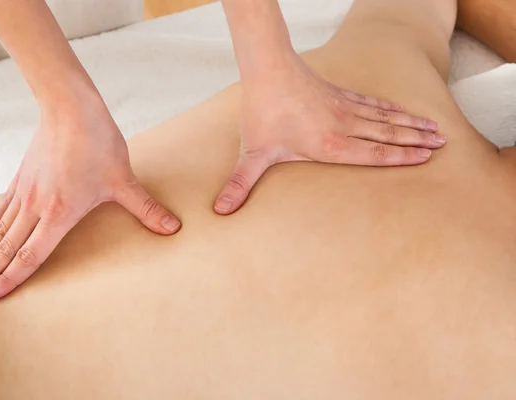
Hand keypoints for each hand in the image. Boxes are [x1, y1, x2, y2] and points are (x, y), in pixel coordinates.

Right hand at [0, 93, 180, 300]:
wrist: (71, 108)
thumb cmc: (98, 142)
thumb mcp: (124, 180)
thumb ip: (145, 209)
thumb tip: (172, 228)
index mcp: (60, 213)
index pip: (30, 255)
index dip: (11, 280)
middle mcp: (37, 207)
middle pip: (6, 249)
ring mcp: (25, 192)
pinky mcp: (22, 177)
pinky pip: (3, 208)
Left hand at [213, 54, 444, 214]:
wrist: (267, 69)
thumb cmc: (262, 113)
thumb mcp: (252, 154)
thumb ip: (240, 184)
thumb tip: (220, 211)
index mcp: (328, 144)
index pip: (372, 153)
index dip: (399, 157)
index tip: (424, 158)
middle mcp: (343, 126)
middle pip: (387, 134)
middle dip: (415, 141)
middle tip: (442, 144)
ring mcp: (344, 107)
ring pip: (385, 117)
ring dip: (411, 124)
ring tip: (435, 130)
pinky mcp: (340, 94)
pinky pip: (373, 102)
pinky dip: (391, 108)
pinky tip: (403, 110)